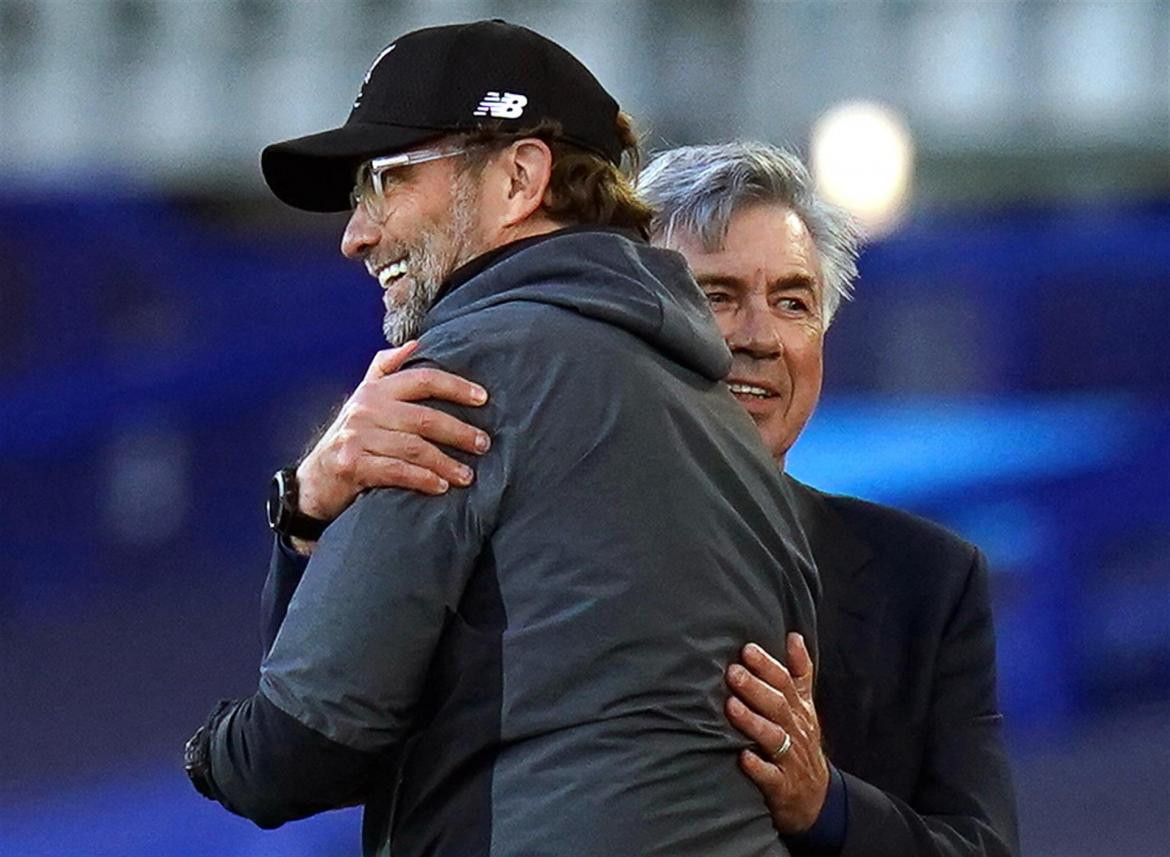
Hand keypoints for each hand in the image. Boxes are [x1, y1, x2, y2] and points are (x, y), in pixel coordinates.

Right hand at [295, 341, 490, 524]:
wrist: (314, 480)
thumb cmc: (350, 438)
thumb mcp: (362, 399)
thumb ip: (385, 370)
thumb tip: (416, 344)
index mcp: (375, 390)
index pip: (422, 379)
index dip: (455, 386)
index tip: (483, 398)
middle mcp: (365, 409)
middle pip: (424, 417)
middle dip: (459, 431)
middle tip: (484, 444)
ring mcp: (357, 437)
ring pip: (414, 447)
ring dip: (446, 462)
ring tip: (468, 475)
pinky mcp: (352, 465)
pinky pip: (397, 471)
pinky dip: (423, 479)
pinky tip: (441, 486)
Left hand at [725, 633, 829, 834]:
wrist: (816, 797)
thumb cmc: (801, 742)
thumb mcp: (805, 706)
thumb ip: (799, 672)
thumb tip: (794, 635)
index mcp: (799, 710)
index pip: (785, 683)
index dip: (767, 665)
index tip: (747, 649)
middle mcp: (796, 731)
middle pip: (778, 705)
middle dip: (755, 688)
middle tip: (733, 672)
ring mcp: (790, 759)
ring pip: (774, 737)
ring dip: (752, 721)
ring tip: (730, 706)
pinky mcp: (782, 786)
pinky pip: (771, 776)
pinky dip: (757, 767)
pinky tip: (742, 756)